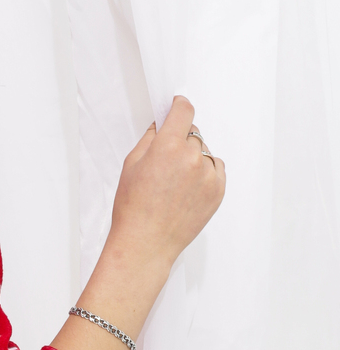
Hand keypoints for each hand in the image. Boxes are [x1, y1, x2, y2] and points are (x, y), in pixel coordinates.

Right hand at [109, 95, 225, 271]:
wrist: (145, 243)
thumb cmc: (133, 208)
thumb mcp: (131, 165)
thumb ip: (150, 139)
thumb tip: (162, 124)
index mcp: (167, 147)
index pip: (183, 112)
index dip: (180, 106)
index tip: (179, 106)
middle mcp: (192, 158)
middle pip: (193, 134)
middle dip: (181, 140)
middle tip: (166, 161)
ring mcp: (208, 176)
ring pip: (205, 152)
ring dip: (194, 158)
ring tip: (175, 182)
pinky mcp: (218, 191)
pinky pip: (216, 170)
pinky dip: (205, 173)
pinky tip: (187, 189)